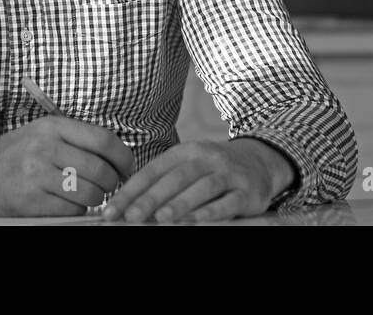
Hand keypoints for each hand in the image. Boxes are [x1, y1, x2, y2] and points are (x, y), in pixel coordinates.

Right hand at [0, 116, 134, 215]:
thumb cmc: (14, 154)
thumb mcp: (42, 133)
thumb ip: (76, 139)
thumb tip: (118, 155)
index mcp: (52, 126)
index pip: (104, 140)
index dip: (124, 157)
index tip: (128, 168)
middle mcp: (45, 147)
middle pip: (100, 170)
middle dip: (112, 182)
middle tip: (109, 186)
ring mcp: (36, 175)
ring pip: (89, 193)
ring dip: (95, 199)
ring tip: (86, 195)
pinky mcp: (29, 201)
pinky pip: (70, 210)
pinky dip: (75, 210)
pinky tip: (66, 204)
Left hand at [103, 138, 294, 222]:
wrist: (260, 161)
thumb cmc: (214, 170)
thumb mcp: (189, 167)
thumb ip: (162, 183)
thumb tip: (126, 206)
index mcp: (187, 151)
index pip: (154, 171)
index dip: (131, 191)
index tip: (111, 211)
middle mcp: (208, 158)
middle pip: (177, 177)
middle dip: (151, 199)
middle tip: (131, 217)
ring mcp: (229, 174)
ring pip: (203, 187)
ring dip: (181, 203)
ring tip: (161, 219)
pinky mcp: (248, 192)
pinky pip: (229, 201)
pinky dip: (212, 211)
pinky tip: (197, 221)